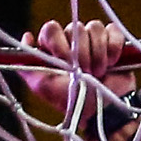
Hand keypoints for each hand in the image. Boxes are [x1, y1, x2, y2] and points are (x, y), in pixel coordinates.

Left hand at [20, 19, 137, 122]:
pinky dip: (113, 46)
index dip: (58, 42)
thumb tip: (27, 37)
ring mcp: (94, 39)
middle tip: (85, 73)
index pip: (52, 28)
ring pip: (95, 28)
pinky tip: (112, 63)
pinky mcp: (114, 42)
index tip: (65, 61)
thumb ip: (27, 65)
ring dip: (98, 53)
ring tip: (98, 73)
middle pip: (75, 28)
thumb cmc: (72, 101)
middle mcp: (73, 40)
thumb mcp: (42, 87)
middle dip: (81, 54)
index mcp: (54, 47)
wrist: (102, 112)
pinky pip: (113, 31)